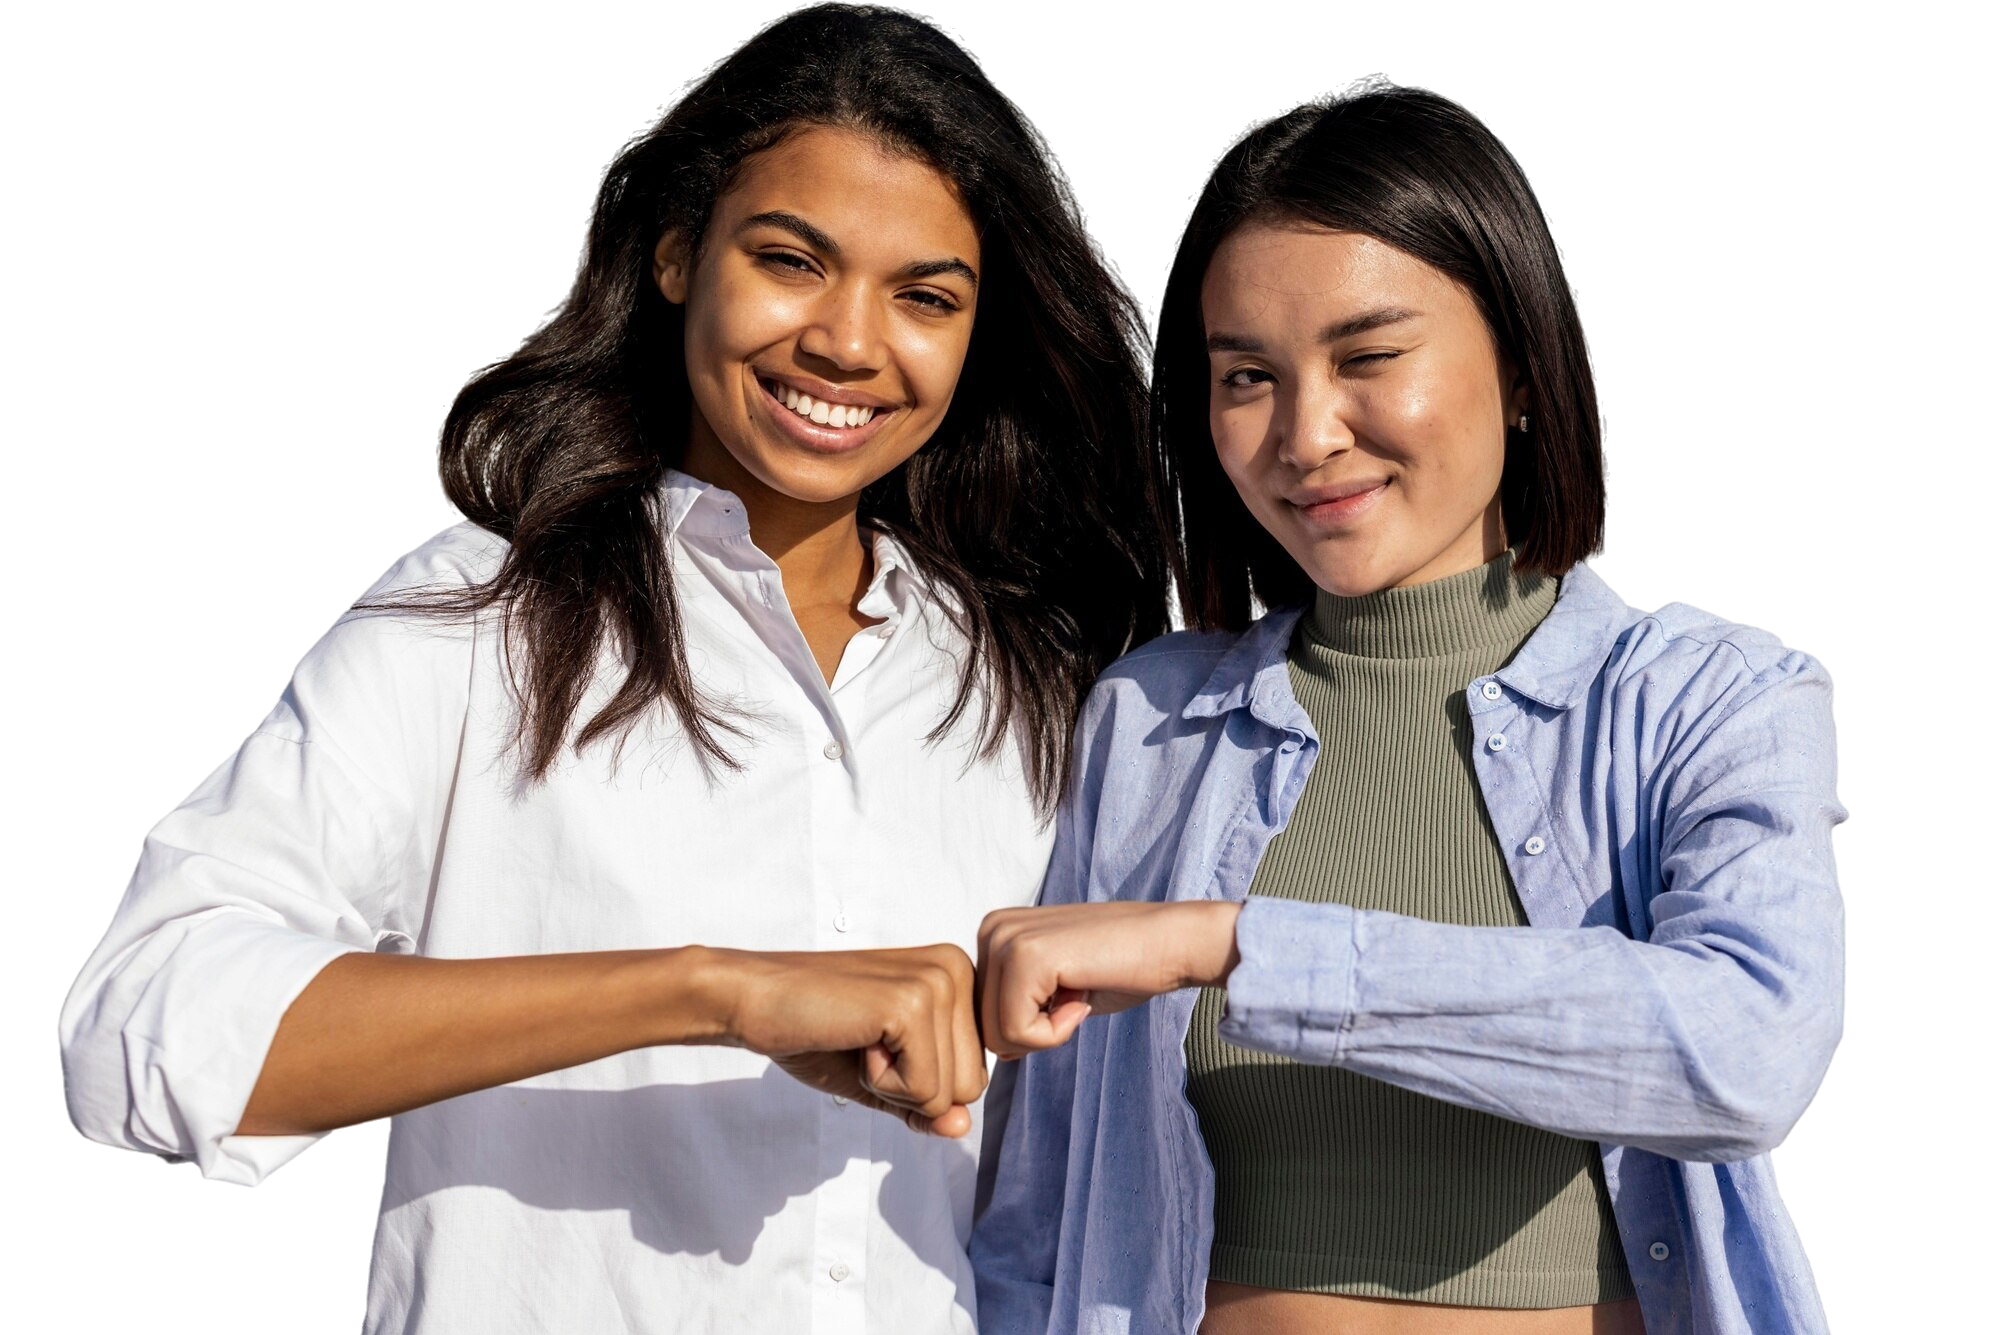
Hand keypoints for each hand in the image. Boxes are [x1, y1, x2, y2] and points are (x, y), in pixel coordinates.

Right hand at [714, 944, 986, 1137]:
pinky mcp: (912, 1005)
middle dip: (912, 1087)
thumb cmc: (815, 1030)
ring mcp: (937, 983)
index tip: (877, 1043)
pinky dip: (879, 1084)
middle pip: (971, 1087)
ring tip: (859, 1040)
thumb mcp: (884, 1077)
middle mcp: (957, 970)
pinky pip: (923, 1091)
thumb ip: (927, 1103)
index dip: (920, 1082)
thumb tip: (961, 1129)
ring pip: (950, 1094)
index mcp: (958, 976)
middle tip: (864, 1043)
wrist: (754, 999)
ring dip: (894, 1086)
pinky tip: (853, 1041)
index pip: (975, 1074)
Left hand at [975, 902, 1242, 1057]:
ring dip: (1048, 1031)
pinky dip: (1057, 1032)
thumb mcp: (1053, 991)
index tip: (1069, 993)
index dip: (1030, 1025)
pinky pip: (1019, 1033)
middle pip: (985, 1029)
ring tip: (1080, 990)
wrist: (1170, 942)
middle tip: (1077, 993)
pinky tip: (1083, 992)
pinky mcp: (1025, 957)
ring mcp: (1005, 939)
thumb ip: (1017, 1010)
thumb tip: (993, 1053)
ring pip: (998, 1036)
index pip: (982, 1016)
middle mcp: (991, 929)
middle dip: (1036, 1031)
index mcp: (994, 932)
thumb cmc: (1121, 968)